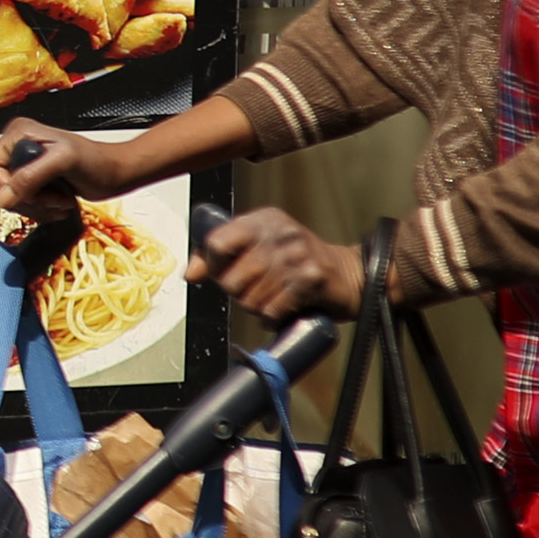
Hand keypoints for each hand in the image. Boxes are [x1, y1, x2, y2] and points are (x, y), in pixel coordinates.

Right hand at [0, 122, 130, 222]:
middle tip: (53, 196)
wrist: (114, 173)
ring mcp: (24, 168)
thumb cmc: (97, 160)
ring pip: (11, 201)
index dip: (5, 186)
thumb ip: (31, 177)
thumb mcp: (63, 162)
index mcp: (18, 134)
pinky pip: (23, 206)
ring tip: (61, 200)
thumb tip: (2, 197)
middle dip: (27, 199)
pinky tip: (59, 204)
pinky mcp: (33, 184)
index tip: (30, 194)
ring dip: (37, 208)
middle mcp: (16, 149)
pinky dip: (41, 212)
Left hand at [189, 208, 364, 319]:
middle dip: (240, 294)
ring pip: (250, 300)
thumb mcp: (257, 249)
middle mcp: (279, 232)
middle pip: (230, 279)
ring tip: (276, 296)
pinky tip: (285, 307)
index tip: (224, 273)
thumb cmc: (295, 264)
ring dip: (259, 307)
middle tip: (259, 289)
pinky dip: (274, 317)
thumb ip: (220, 256)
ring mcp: (297, 254)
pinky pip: (272, 310)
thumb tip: (190, 273)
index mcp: (262, 220)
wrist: (348, 275)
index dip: (214, 266)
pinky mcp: (311, 278)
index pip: (217, 242)